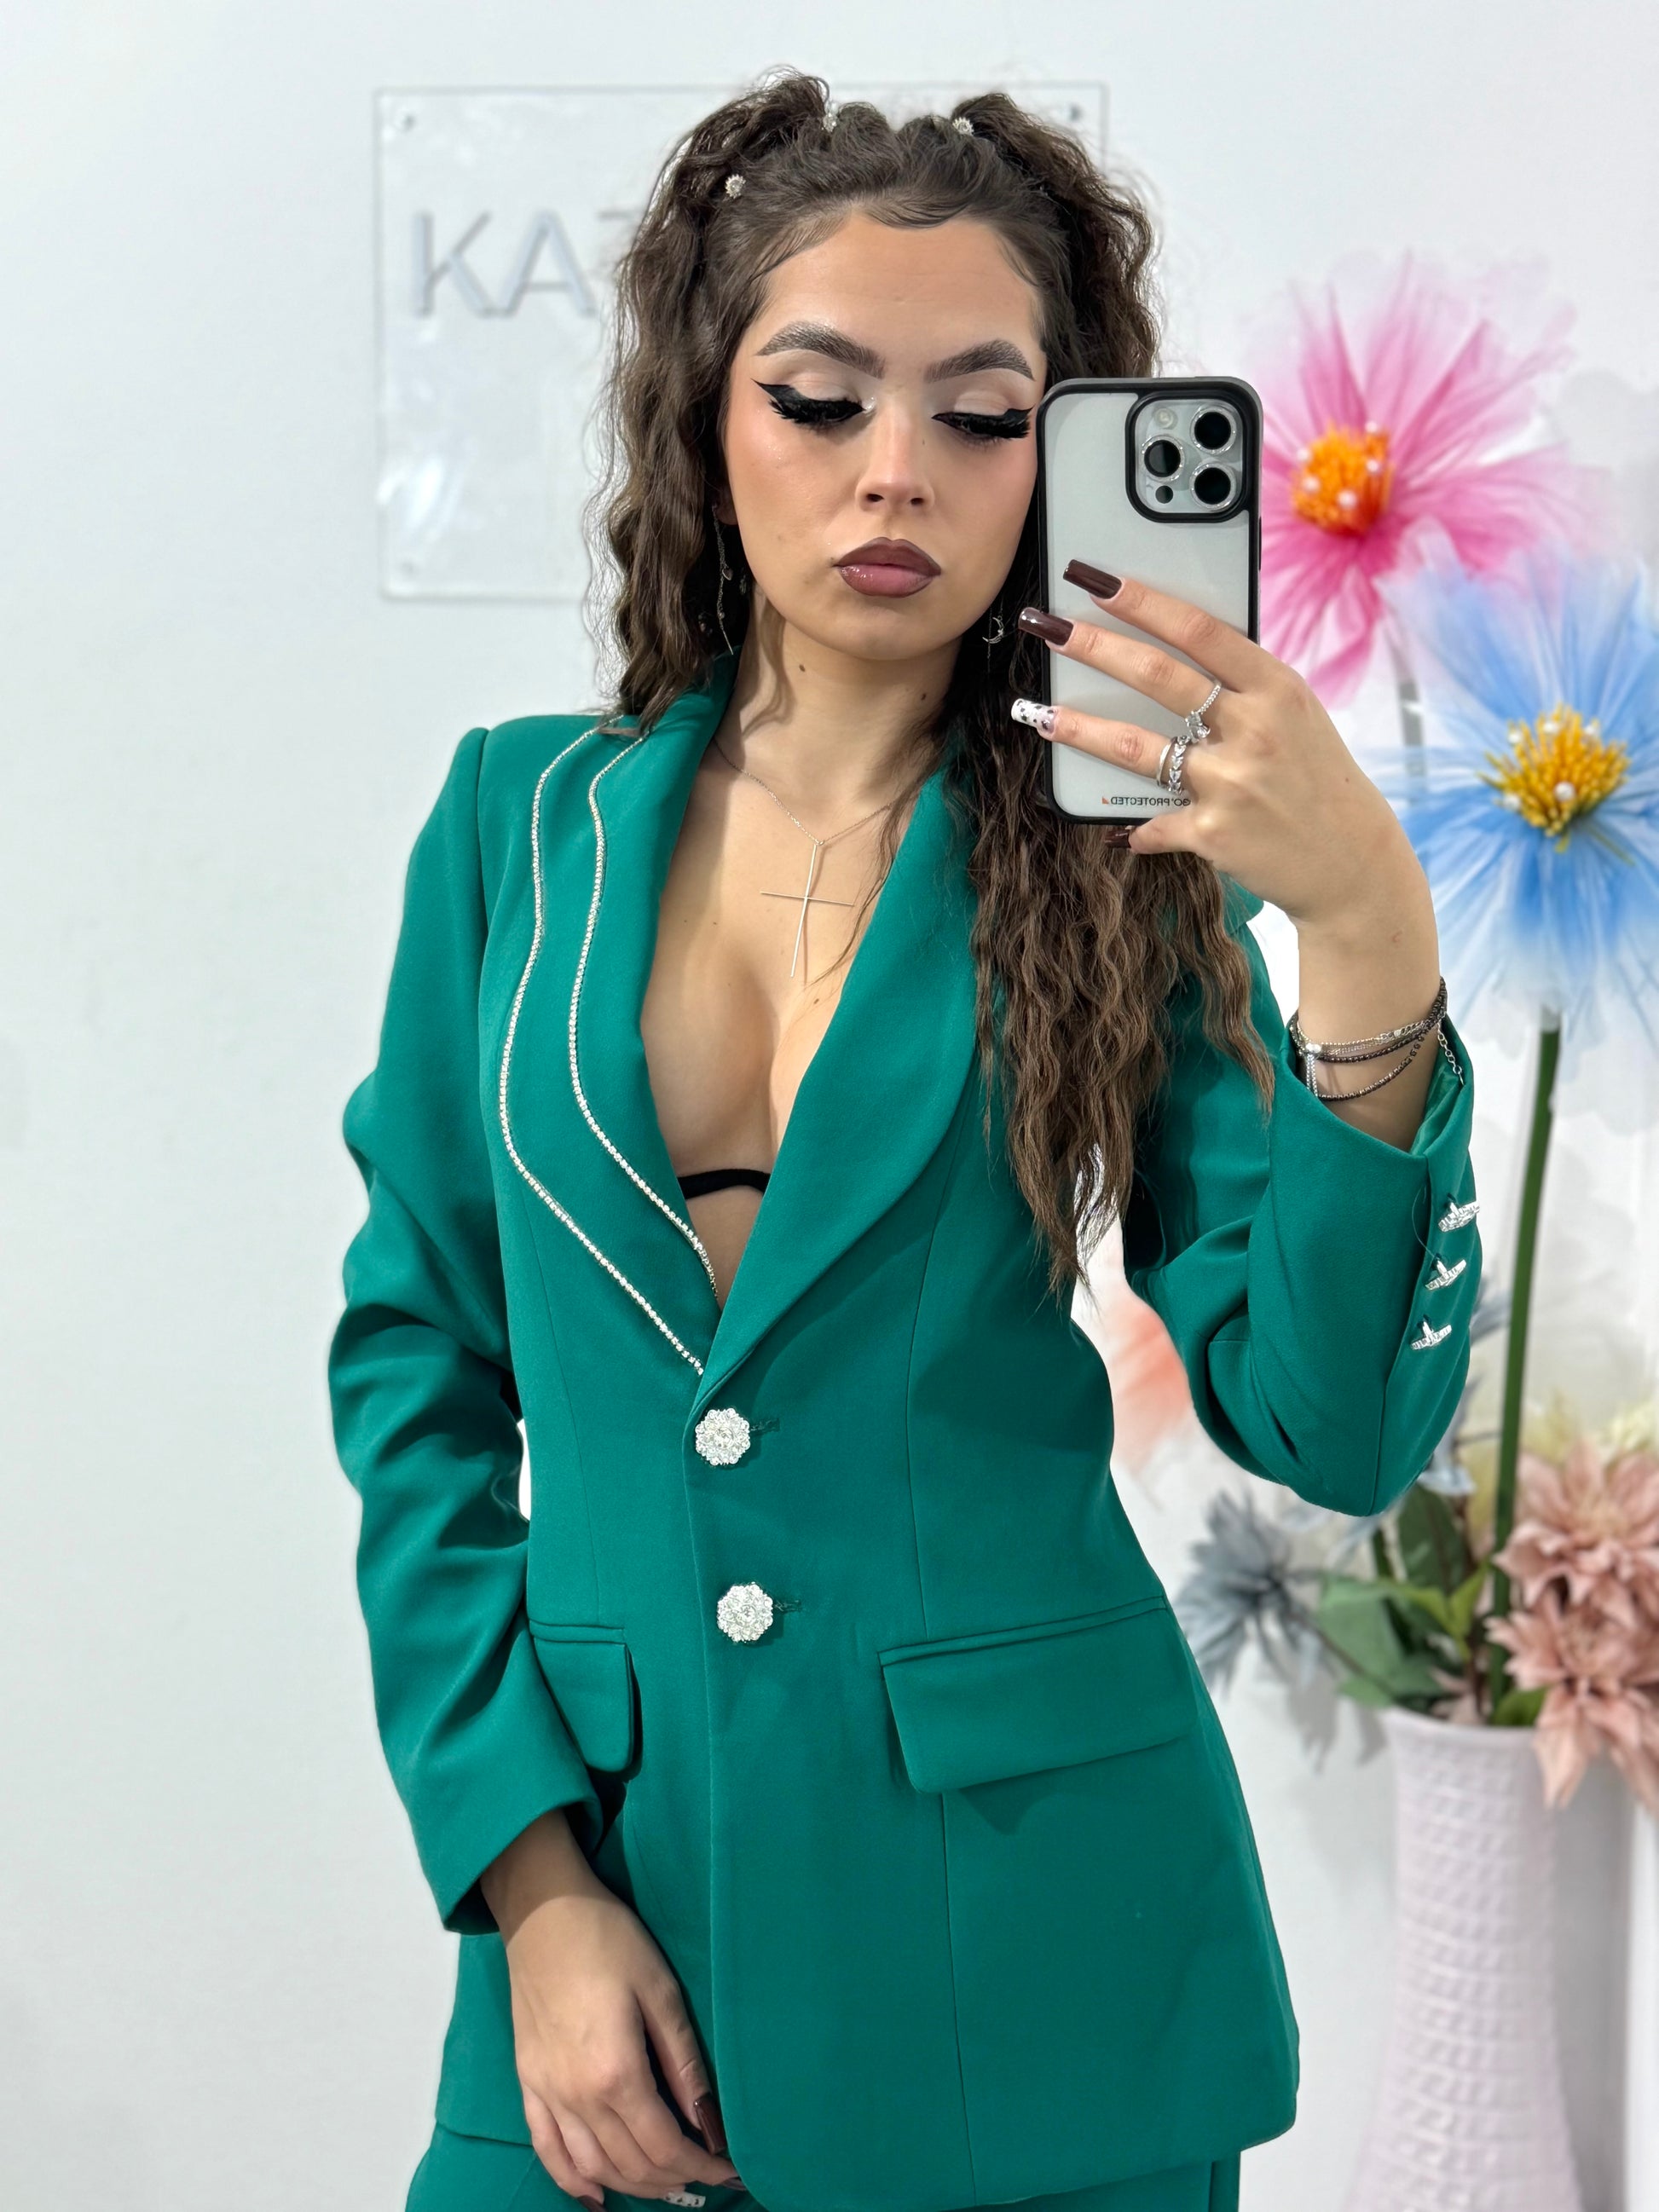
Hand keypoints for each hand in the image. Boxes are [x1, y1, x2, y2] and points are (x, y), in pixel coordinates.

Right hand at [481, 1811, 742, 2203]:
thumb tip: (712, 2122)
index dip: (702, 2167)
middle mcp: (577, 2096)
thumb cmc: (608, 1939)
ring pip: (592, 2168)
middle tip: (708, 2174)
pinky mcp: (528, 2083)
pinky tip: (596, 2194)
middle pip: (631, 2165)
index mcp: (615, 2072)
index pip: (665, 2146)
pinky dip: (573, 2181)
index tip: (732, 2170)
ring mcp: (547, 2093)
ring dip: (633, 2185)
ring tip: (669, 2182)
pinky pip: (547, 2150)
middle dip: (676, 2179)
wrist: (542, 1911)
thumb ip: (685, 2063)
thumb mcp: (661, 1991)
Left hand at [1015, 563, 1445, 1149]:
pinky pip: (1152, 823)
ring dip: (1079, 729)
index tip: (1096, 579)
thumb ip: (1242, 686)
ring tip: (1041, 714)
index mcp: (1277, 687)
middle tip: (1046, 625)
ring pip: (1135, 747)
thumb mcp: (1295, 717)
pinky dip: (1134, 826)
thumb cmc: (1314, 780)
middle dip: (1093, 646)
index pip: (1200, 630)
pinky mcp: (1213, 833)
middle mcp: (1255, 728)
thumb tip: (1172, 651)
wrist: (1351, 865)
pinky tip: (1120, 828)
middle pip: (1157, 676)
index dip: (1143, 600)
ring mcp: (1232, 782)